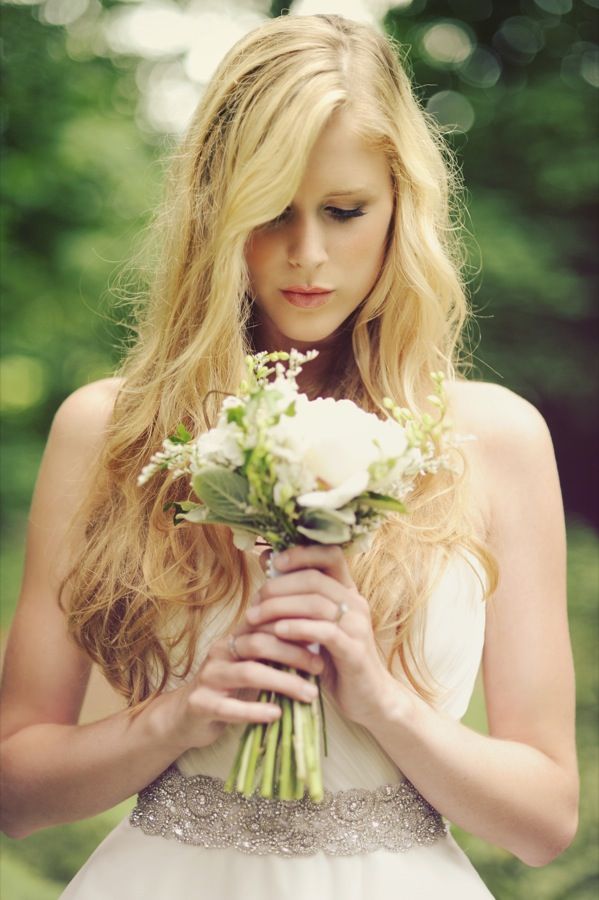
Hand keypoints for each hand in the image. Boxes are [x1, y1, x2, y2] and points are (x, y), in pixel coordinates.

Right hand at [166, 619, 321, 753]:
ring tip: (308, 694)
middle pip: (260, 643)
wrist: (185, 717)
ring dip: (283, 683)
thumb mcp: (252, 665)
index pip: (266, 621)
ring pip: (249, 672)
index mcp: (235, 638)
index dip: (294, 627)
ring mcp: (209, 677)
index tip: (323, 636)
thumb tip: (319, 643)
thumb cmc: (229, 689)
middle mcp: (221, 651)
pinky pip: (229, 707)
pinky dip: (254, 711)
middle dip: (294, 654)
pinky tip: (276, 715)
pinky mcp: (199, 704)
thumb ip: (277, 653)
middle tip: (320, 667)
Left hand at [246, 545, 399, 728]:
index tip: (274, 562)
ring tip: (256, 617)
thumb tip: (267, 558)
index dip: (301, 553)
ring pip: (317, 603)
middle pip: (315, 578)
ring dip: (281, 607)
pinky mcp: (354, 652)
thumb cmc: (334, 659)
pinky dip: (299, 628)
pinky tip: (279, 631)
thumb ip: (295, 595)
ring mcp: (358, 627)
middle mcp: (356, 603)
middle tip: (255, 601)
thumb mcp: (313, 623)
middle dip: (279, 586)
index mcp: (347, 592)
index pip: (330, 555)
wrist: (367, 698)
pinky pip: (326, 632)